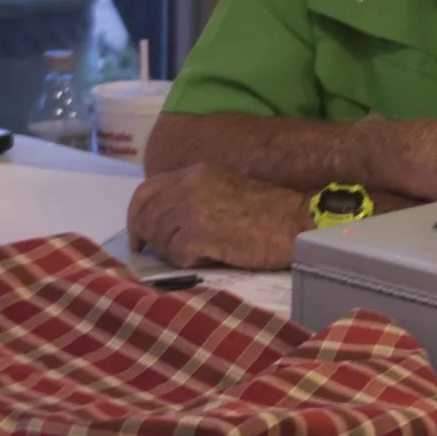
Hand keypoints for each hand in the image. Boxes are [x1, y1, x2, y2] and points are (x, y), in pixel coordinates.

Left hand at [127, 165, 312, 269]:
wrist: (300, 224)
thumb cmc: (271, 213)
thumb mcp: (227, 191)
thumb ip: (195, 197)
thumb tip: (163, 223)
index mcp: (196, 172)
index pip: (146, 191)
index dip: (137, 216)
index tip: (140, 238)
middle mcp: (189, 186)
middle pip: (147, 217)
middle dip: (152, 239)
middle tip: (169, 254)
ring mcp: (192, 209)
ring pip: (160, 240)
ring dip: (175, 253)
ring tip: (204, 253)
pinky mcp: (199, 233)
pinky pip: (177, 256)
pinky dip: (190, 262)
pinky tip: (213, 258)